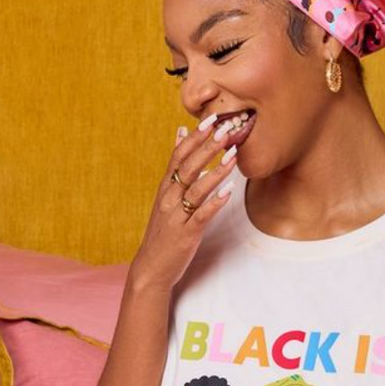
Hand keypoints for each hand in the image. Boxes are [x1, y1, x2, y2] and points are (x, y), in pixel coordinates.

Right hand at [127, 113, 243, 292]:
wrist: (152, 266)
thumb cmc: (163, 229)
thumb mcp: (166, 194)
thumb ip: (175, 165)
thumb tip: (180, 132)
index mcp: (165, 187)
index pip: (178, 155)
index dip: (194, 137)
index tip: (210, 119)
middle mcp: (168, 198)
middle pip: (188, 167)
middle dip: (207, 148)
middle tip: (225, 130)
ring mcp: (177, 216)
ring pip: (196, 189)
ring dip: (215, 171)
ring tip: (233, 156)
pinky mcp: (186, 234)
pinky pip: (201, 215)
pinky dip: (214, 202)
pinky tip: (228, 191)